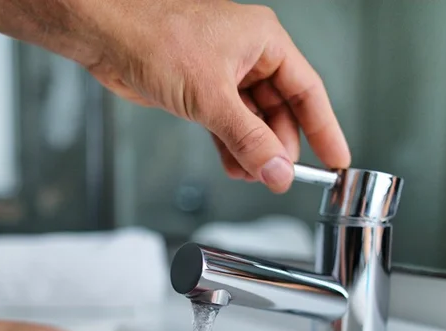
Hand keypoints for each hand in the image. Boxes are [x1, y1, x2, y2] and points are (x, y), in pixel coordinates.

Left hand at [86, 2, 350, 191]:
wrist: (109, 37)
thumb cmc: (155, 38)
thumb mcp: (211, 97)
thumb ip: (247, 138)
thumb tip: (276, 168)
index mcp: (264, 41)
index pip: (307, 90)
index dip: (324, 128)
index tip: (336, 159)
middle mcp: (247, 55)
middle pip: (280, 110)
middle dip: (279, 147)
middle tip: (278, 177)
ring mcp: (222, 73)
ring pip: (252, 121)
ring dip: (253, 151)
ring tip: (253, 176)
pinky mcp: (199, 90)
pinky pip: (227, 124)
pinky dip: (231, 146)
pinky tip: (235, 167)